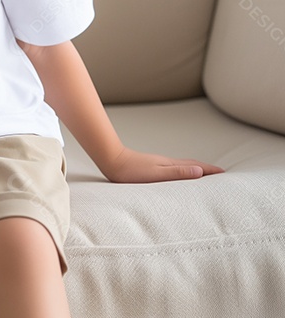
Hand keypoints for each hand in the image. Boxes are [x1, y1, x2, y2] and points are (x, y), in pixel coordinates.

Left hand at [101, 146, 224, 182]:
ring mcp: (160, 164)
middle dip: (207, 170)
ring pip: (183, 166)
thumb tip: (200, 171)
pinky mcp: (153, 167)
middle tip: (221, 175)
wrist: (111, 160)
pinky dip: (183, 171)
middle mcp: (168, 163)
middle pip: (192, 164)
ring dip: (196, 170)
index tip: (226, 174)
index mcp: (171, 165)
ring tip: (205, 176)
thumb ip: (177, 173)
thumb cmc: (132, 171)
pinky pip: (174, 169)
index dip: (211, 170)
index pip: (196, 166)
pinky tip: (179, 176)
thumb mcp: (157, 175)